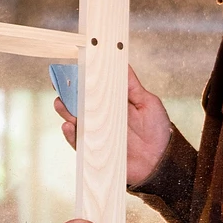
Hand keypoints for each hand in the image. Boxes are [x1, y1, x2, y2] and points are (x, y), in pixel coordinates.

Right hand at [53, 65, 170, 186]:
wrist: (161, 161)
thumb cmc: (158, 130)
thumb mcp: (148, 102)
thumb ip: (132, 85)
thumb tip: (121, 62)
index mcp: (114, 103)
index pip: (94, 89)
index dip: (82, 80)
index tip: (73, 69)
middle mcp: (103, 118)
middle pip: (80, 104)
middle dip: (68, 95)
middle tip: (60, 85)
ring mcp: (98, 134)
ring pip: (76, 121)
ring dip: (66, 113)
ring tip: (61, 104)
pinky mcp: (95, 152)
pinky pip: (78, 143)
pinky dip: (72, 135)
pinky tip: (69, 126)